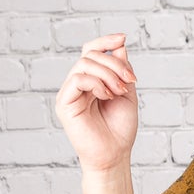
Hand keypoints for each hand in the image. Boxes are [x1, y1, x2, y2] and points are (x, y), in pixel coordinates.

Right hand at [55, 32, 137, 172]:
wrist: (115, 155)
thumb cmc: (120, 129)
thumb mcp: (126, 92)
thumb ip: (121, 69)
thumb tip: (120, 44)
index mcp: (91, 80)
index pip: (91, 51)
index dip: (105, 41)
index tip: (123, 38)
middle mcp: (77, 84)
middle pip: (89, 55)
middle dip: (114, 63)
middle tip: (129, 80)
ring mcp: (69, 93)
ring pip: (84, 64)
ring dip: (107, 73)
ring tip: (120, 91)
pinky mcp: (64, 103)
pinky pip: (77, 79)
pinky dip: (96, 83)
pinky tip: (106, 95)